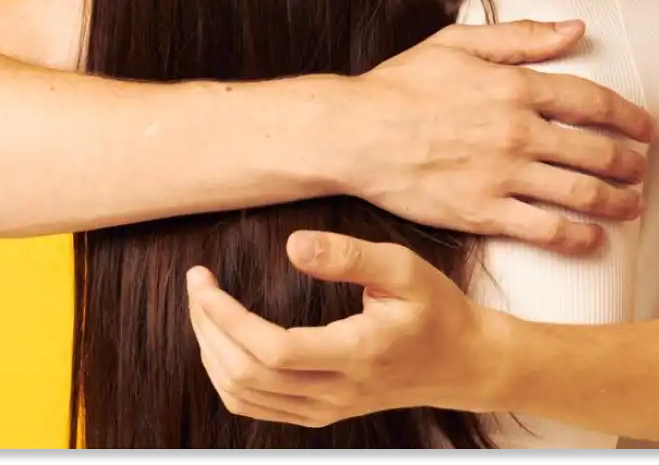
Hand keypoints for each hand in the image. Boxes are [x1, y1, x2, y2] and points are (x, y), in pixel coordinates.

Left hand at [185, 230, 504, 426]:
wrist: (462, 363)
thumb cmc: (435, 309)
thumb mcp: (403, 268)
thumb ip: (348, 255)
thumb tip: (292, 245)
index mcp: (358, 354)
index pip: (274, 351)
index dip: (227, 317)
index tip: (204, 280)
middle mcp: (337, 392)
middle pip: (247, 375)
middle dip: (208, 327)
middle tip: (197, 284)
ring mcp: (325, 409)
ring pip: (243, 396)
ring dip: (210, 350)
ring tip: (203, 306)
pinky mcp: (318, 414)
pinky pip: (254, 406)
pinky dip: (225, 375)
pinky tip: (221, 339)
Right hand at [332, 20, 654, 255]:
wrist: (353, 133)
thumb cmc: (399, 84)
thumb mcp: (459, 43)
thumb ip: (521, 37)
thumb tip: (575, 28)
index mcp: (515, 86)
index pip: (593, 101)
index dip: (629, 116)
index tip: (647, 128)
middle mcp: (518, 132)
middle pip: (597, 150)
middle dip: (631, 162)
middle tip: (642, 168)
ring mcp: (503, 176)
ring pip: (582, 193)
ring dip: (618, 201)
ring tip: (633, 205)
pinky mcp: (483, 213)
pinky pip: (546, 230)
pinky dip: (579, 237)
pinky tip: (593, 239)